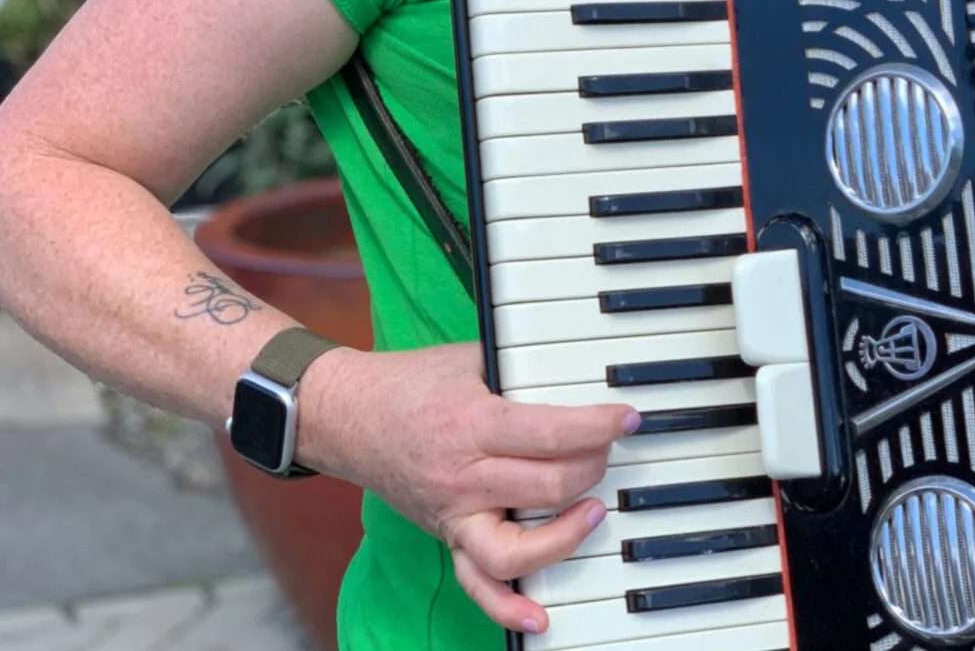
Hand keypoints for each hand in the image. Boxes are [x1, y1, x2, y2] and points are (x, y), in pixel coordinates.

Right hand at [298, 341, 638, 633]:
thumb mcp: (470, 357)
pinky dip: (508, 609)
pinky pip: (476, 586)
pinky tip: (542, 616)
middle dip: (593, 467)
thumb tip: (580, 372)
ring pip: (515, 551)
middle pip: (546, 487)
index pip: (550, 433)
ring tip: (594, 511)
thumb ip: (520, 366)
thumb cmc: (411, 382)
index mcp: (472, 424)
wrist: (348, 416)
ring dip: (565, 536)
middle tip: (609, 449)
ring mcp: (452, 516)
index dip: (598, 426)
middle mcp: (462, 478)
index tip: (626, 419)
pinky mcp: (446, 538)